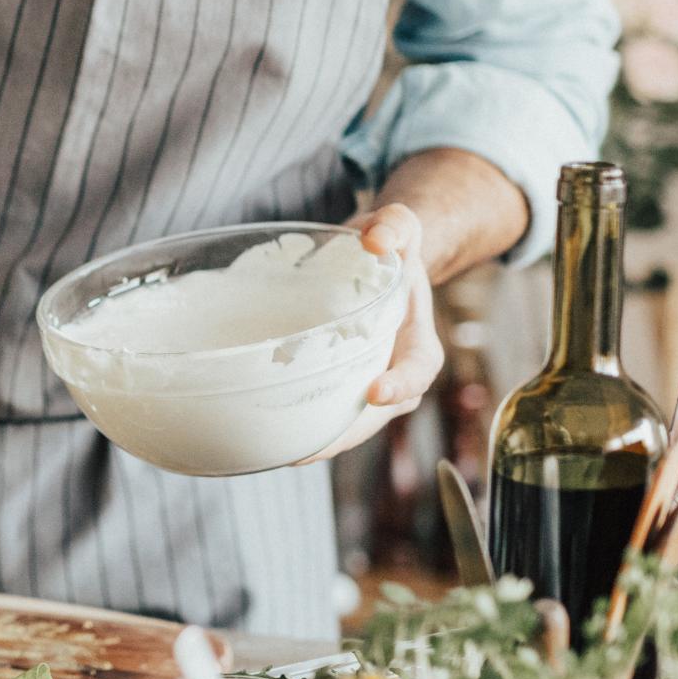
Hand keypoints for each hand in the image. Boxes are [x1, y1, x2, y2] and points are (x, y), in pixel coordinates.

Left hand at [300, 202, 440, 461]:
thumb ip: (396, 225)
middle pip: (373, 416)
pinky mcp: (333, 382)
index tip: (376, 392)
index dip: (400, 385)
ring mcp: (361, 381)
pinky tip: (261, 434)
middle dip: (343, 436)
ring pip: (342, 422)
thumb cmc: (390, 247)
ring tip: (275, 453)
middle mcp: (391, 371)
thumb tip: (374, 239)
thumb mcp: (400, 226)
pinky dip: (295, 424)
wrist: (374, 260)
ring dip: (313, 441)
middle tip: (306, 450)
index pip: (417, 372)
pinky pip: (319, 410)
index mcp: (417, 344)